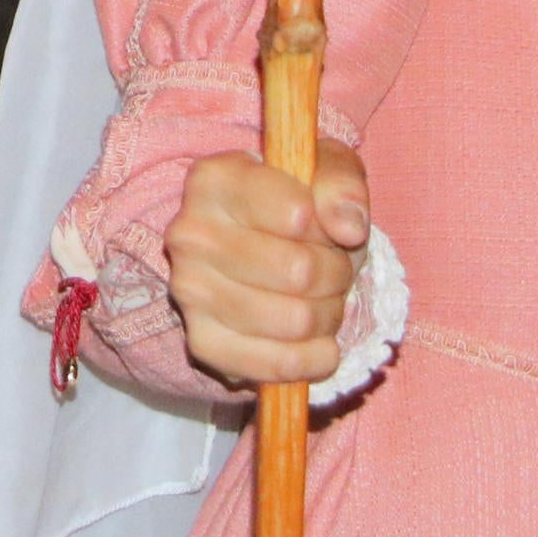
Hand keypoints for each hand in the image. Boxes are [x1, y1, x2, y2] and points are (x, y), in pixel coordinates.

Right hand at [168, 139, 372, 390]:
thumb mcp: (325, 171)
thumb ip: (341, 183)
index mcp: (213, 179)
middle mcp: (189, 234)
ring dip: (328, 315)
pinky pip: (276, 365)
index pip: (298, 215)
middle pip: (299, 272)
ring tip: (322, 299)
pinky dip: (313, 359)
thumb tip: (349, 228)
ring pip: (295, 320)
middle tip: (333, 269)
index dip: (328, 227)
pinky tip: (318, 342)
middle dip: (336, 275)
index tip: (323, 225)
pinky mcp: (201, 342)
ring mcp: (188, 292)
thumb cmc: (297, 204)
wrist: (260, 250)